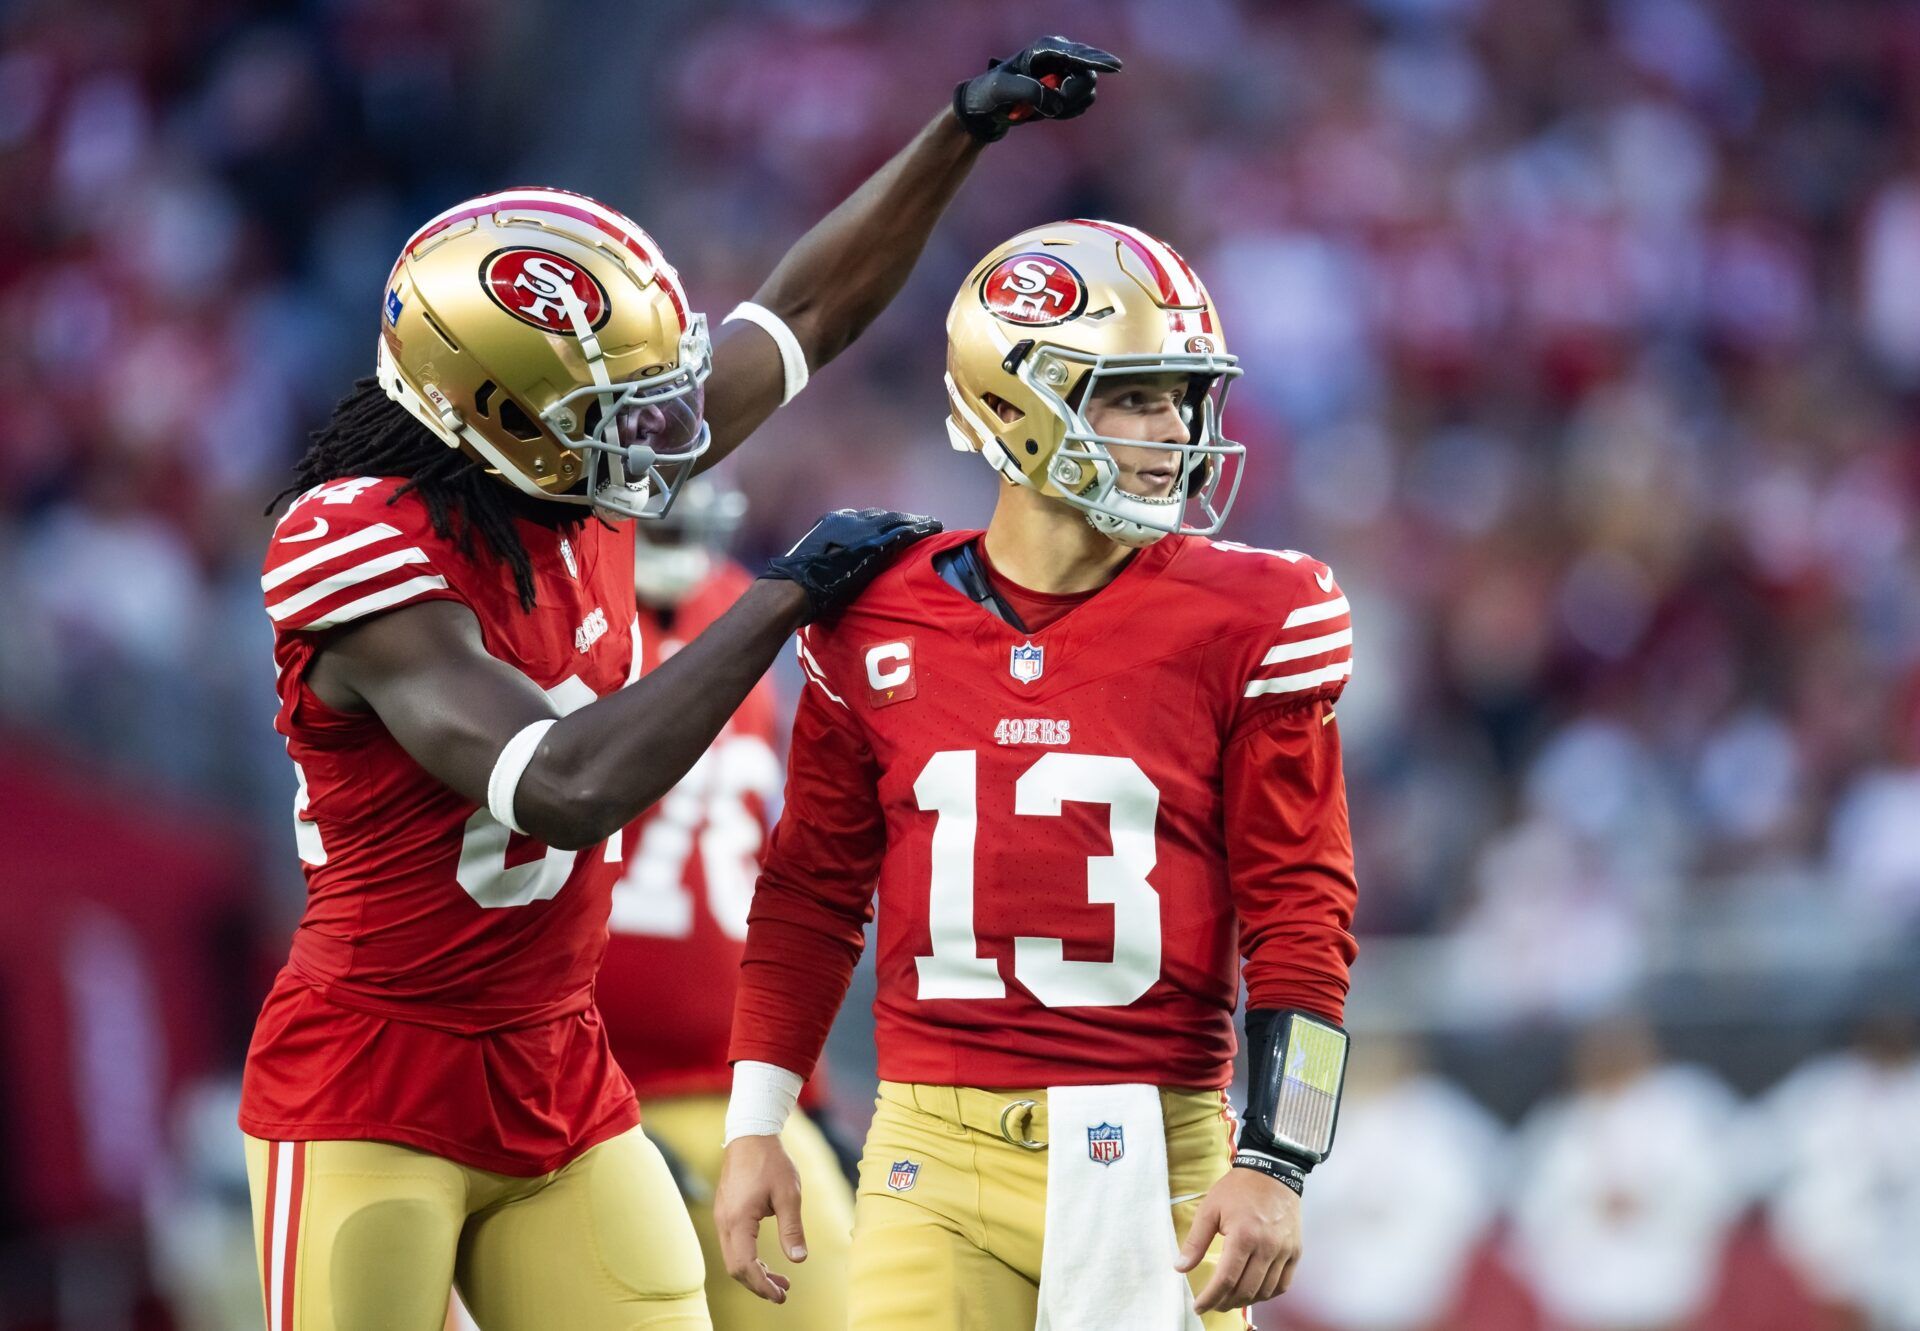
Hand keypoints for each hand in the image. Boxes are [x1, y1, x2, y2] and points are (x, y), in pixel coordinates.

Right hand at [713, 1135, 808, 1303]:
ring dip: (754, 1273)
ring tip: (781, 1282)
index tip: (781, 1295)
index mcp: (738, 1220)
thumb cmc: (771, 1162)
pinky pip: (733, 1245)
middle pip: (735, 1267)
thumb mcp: (789, 1194)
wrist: (751, 1134)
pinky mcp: (726, 1213)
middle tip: (783, 1294)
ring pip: (732, 1258)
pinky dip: (749, 1259)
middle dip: (758, 1285)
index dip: (762, 1285)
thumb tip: (798, 1260)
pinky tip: (767, 1262)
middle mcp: (724, 1222)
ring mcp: (722, 1217)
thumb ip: (792, 1229)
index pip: (744, 1265)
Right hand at [762, 508, 940, 620]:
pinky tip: (935, 528)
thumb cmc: (798, 587)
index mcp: (832, 522)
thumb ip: (829, 561)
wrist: (792, 589)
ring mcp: (861, 530)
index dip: (884, 523)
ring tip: (932, 526)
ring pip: (897, 521)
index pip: (866, 518)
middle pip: (884, 516)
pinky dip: (921, 530)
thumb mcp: (814, 564)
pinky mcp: (873, 545)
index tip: (897, 527)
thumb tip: (832, 574)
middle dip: (902, 520)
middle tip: (921, 525)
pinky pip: (904, 532)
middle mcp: (848, 519)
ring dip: (916, 523)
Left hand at [953, 36, 1122, 142]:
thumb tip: (1054, 101)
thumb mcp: (1000, 89)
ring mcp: (1067, 73)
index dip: (1098, 60)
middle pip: (1088, 76)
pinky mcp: (1068, 89)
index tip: (1116, 67)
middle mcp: (1062, 56)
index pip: (1079, 54)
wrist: (988, 108)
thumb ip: (1027, 91)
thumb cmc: (989, 93)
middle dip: (1071, 95)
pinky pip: (1082, 104)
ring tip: (1042, 109)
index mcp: (1046, 48)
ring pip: (1088, 92)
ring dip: (1068, 106)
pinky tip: (1049, 111)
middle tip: (1049, 107)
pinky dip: (1068, 112)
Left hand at [1175, 1166, 1302, 1313]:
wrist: (1273, 1172)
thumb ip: (1195, 1241)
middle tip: (1213, 1304)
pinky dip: (1268, 1294)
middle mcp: (1267, 1247)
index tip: (1198, 1307)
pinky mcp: (1295, 1251)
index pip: (1226, 1280)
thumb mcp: (1210, 1209)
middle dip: (1225, 1303)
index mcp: (1243, 1236)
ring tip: (1230, 1299)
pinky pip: (1283, 1284)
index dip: (1211, 1298)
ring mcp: (1284, 1251)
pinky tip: (1254, 1291)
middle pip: (1246, 1290)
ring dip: (1245, 1301)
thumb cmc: (1238, 1189)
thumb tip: (1180, 1268)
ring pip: (1265, 1291)